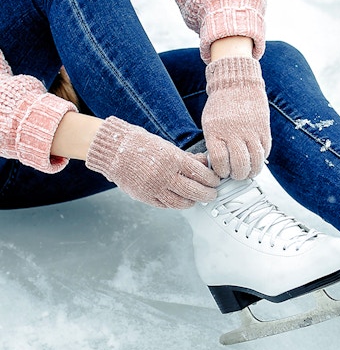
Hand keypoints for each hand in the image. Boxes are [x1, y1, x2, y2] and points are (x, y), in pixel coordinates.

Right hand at [85, 116, 219, 207]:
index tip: (215, 181)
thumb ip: (186, 157)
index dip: (211, 179)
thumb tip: (204, 163)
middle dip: (207, 194)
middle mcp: (164, 175)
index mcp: (172, 159)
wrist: (114, 150)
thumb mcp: (167, 146)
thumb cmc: (140, 144)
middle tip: (212, 194)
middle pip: (194, 191)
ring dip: (193, 202)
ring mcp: (154, 188)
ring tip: (197, 199)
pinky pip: (165, 205)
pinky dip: (176, 204)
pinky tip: (181, 200)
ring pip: (180, 202)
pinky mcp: (145, 197)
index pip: (199, 173)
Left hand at [201, 56, 270, 178]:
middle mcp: (234, 132)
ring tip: (248, 171)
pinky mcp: (264, 129)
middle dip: (238, 175)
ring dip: (252, 171)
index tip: (223, 171)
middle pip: (239, 165)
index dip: (222, 171)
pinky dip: (261, 159)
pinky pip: (265, 151)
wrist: (238, 82)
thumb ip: (214, 143)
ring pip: (255, 162)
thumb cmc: (221, 105)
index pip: (219, 161)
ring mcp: (251, 131)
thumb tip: (220, 165)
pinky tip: (255, 158)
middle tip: (236, 174)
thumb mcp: (209, 123)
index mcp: (216, 131)